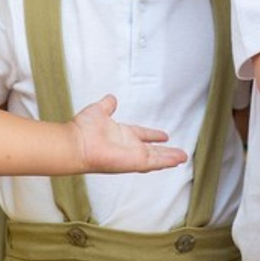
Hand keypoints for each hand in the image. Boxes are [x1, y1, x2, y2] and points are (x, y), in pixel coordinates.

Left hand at [71, 95, 188, 172]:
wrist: (76, 142)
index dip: (153, 135)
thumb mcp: (98, 111)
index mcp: (122, 134)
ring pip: (156, 158)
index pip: (142, 135)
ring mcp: (132, 156)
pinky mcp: (135, 162)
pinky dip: (167, 161)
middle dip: (166, 152)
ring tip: (183, 158)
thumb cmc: (82, 129)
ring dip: (170, 158)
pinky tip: (178, 161)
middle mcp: (128, 147)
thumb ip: (107, 105)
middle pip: (152, 150)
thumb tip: (111, 98)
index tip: (164, 136)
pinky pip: (155, 162)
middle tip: (180, 154)